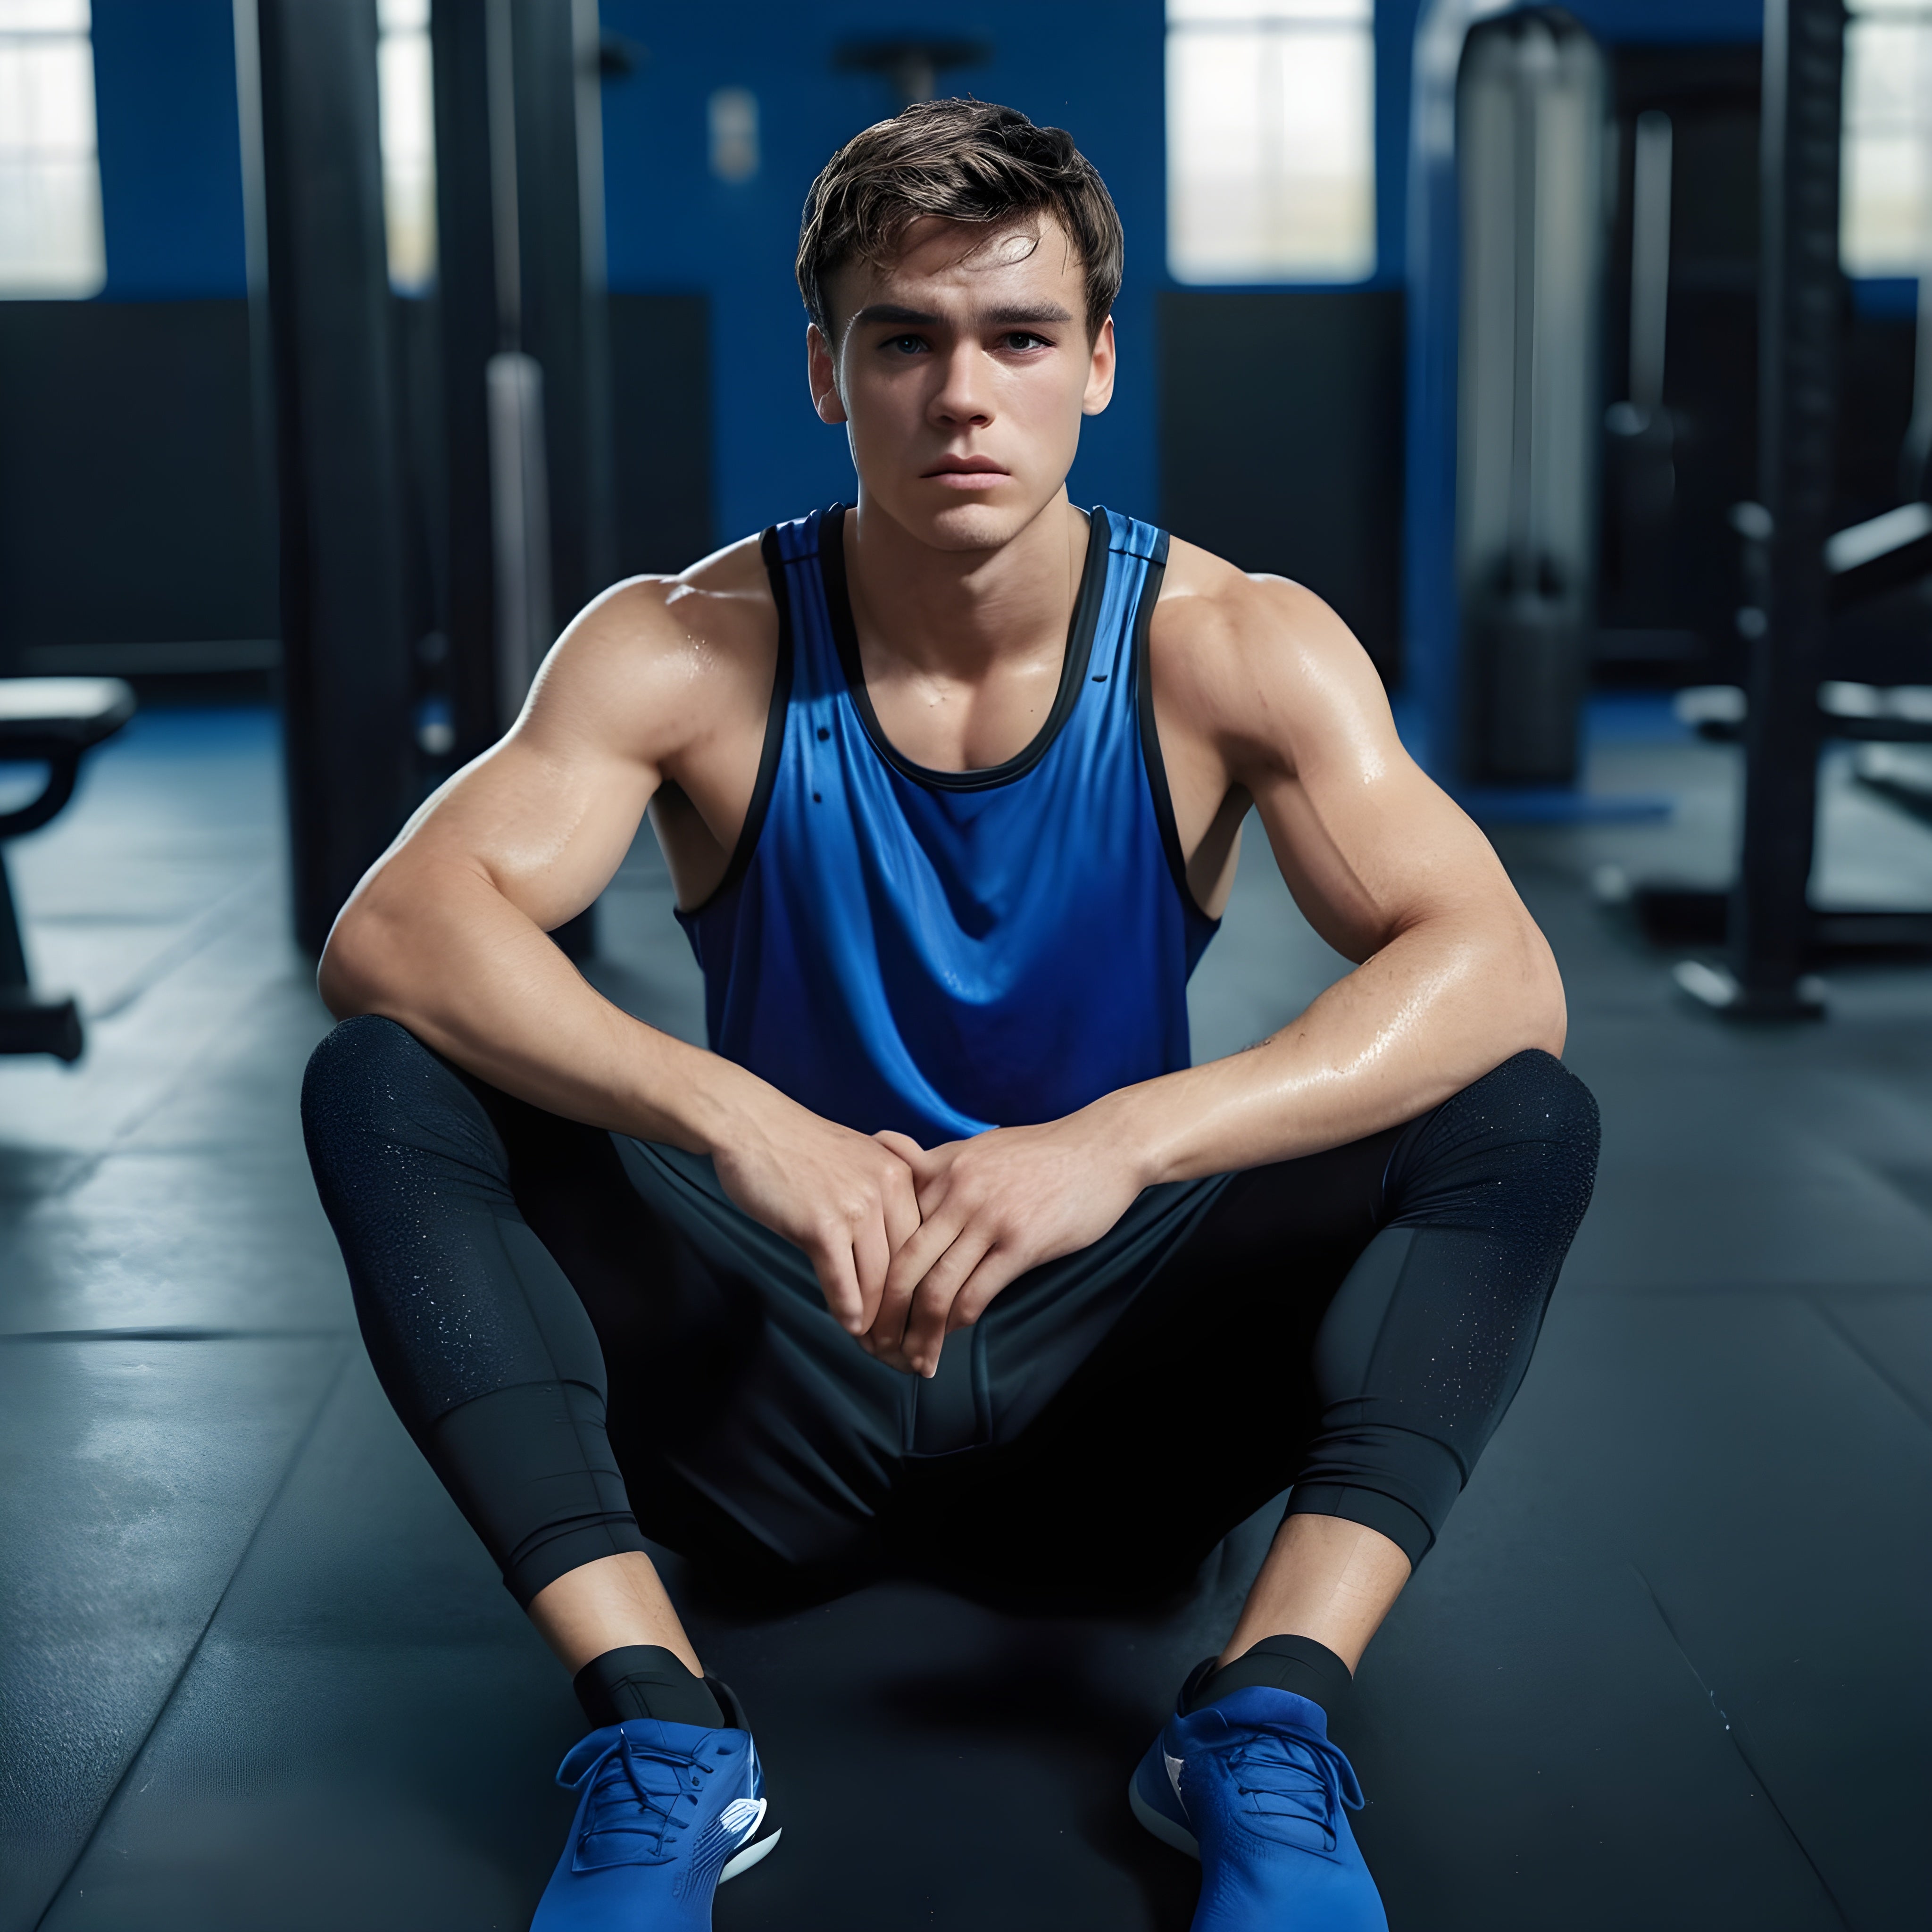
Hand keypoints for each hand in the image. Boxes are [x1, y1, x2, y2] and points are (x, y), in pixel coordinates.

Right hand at [709, 1087, 921, 1335]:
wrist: (751, 1125)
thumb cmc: (799, 1149)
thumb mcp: (858, 1164)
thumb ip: (881, 1204)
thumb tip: (891, 1262)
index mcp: (902, 1176)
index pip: (923, 1246)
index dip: (920, 1290)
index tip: (918, 1319)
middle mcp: (887, 1189)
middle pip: (906, 1269)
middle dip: (904, 1316)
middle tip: (899, 1348)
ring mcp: (856, 1206)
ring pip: (877, 1281)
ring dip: (876, 1322)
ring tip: (874, 1346)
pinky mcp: (822, 1224)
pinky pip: (843, 1280)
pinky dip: (847, 1309)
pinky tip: (848, 1325)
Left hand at [862, 1108, 1147, 1376]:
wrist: (1102, 1147)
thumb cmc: (1039, 1152)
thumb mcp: (977, 1147)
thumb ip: (929, 1157)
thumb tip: (881, 1141)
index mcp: (943, 1169)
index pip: (891, 1229)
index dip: (872, 1273)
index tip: (863, 1304)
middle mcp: (959, 1193)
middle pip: (904, 1265)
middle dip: (884, 1314)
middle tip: (873, 1344)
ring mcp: (990, 1218)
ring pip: (937, 1287)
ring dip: (919, 1332)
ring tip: (911, 1358)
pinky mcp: (1022, 1243)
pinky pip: (977, 1293)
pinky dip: (959, 1322)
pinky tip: (953, 1335)